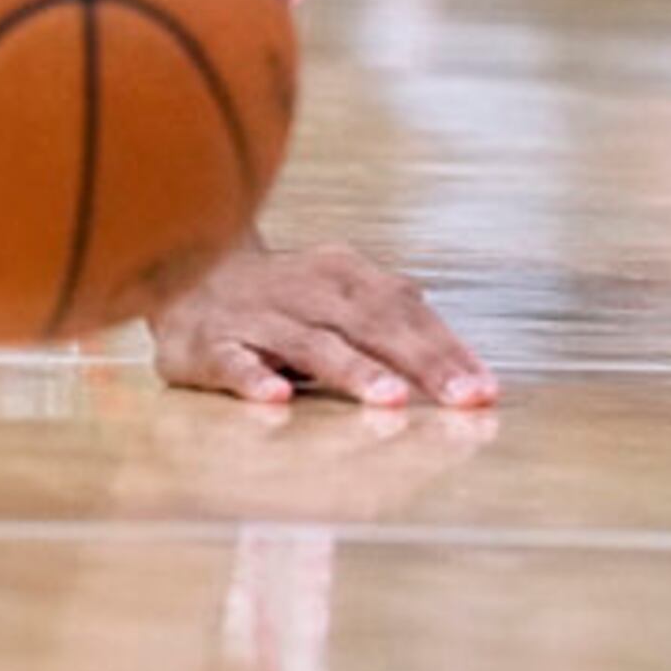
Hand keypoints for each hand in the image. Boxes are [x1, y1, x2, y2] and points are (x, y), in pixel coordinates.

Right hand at [148, 238, 495, 409]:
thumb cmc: (285, 299)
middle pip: (373, 325)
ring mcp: (257, 316)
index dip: (448, 350)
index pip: (408, 312)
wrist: (185, 270)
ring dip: (354, 372)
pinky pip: (234, 361)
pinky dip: (254, 378)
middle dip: (422, 362)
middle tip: (461, 398)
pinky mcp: (209, 344)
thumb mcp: (340, 298)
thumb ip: (393, 324)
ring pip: (312, 344)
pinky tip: (277, 399)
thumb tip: (463, 365)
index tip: (485, 390)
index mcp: (346, 274)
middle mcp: (306, 289)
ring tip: (392, 400)